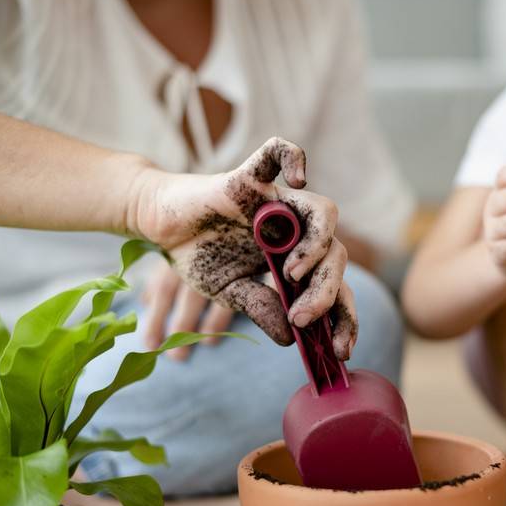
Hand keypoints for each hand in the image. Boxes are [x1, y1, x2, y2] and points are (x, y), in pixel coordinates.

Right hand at [131, 137, 357, 359]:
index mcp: (297, 260)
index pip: (336, 287)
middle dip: (326, 291)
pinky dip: (293, 157)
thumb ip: (262, 308)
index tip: (341, 350)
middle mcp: (296, 230)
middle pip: (337, 254)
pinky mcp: (248, 179)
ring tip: (293, 273)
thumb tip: (291, 337)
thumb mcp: (232, 293)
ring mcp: (277, 203)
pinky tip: (299, 178)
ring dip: (317, 245)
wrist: (162, 227)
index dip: (344, 317)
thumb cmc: (202, 256)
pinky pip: (277, 154)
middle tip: (302, 318)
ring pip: (324, 212)